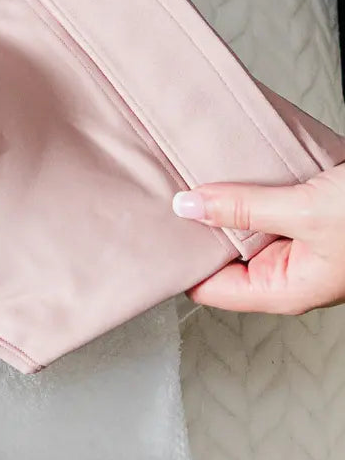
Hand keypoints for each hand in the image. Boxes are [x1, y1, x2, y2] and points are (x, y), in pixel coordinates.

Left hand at [172, 164, 344, 314]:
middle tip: (163, 196)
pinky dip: (241, 191)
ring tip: (185, 179)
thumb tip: (189, 207)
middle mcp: (286, 271)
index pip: (210, 289)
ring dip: (218, 205)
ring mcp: (294, 244)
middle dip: (194, 227)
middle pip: (220, 255)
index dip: (180, 264)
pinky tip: (223, 170)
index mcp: (284, 289)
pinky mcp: (302, 219)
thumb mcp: (306, 213)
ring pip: (238, 227)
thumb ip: (248, 209)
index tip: (154, 233)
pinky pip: (259, 209)